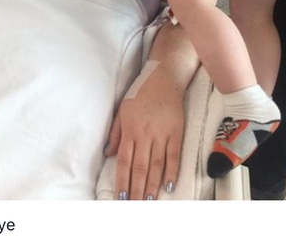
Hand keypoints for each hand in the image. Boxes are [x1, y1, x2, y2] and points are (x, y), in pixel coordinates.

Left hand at [105, 66, 183, 199]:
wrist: (163, 78)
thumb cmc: (140, 93)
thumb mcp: (122, 110)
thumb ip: (116, 133)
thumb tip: (108, 154)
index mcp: (130, 129)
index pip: (124, 162)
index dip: (122, 182)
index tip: (120, 198)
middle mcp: (145, 134)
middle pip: (140, 168)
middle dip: (136, 190)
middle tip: (134, 207)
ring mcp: (162, 134)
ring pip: (156, 165)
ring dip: (152, 185)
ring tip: (148, 201)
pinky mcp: (176, 132)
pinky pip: (173, 156)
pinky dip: (171, 171)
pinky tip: (169, 186)